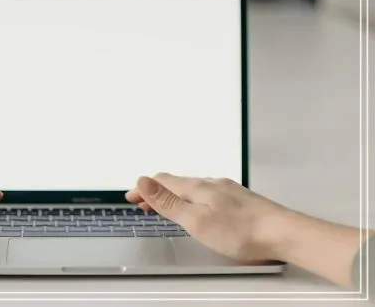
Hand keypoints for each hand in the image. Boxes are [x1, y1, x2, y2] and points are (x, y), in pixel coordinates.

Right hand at [126, 174, 365, 286]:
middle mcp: (212, 184)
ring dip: (175, 195)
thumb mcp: (196, 221)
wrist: (283, 233)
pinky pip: (208, 194)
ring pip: (194, 189)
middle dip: (157, 191)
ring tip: (167, 205)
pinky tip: (201, 209)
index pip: (163, 181)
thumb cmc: (242, 232)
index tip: (130, 196)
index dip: (143, 188)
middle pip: (177, 183)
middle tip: (143, 202)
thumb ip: (168, 202)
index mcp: (198, 187)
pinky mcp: (240, 201)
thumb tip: (142, 180)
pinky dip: (193, 199)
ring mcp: (227, 191)